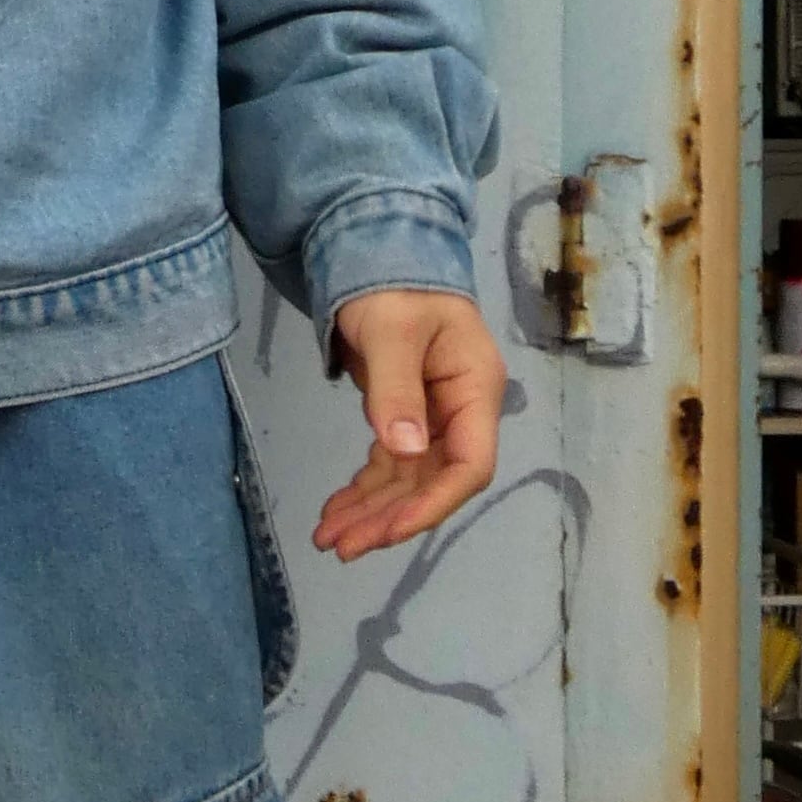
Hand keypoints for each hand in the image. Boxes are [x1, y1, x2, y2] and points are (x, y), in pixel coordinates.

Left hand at [312, 286, 505, 560]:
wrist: (381, 253)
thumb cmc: (395, 286)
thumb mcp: (392, 330)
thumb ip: (396, 389)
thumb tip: (405, 450)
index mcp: (475, 389)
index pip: (468, 464)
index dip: (432, 504)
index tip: (389, 532)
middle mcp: (461, 412)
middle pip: (432, 481)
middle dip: (388, 518)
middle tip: (340, 548)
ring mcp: (434, 418)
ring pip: (406, 480)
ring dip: (370, 512)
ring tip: (326, 540)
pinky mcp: (406, 418)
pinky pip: (388, 465)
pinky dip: (363, 490)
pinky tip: (335, 511)